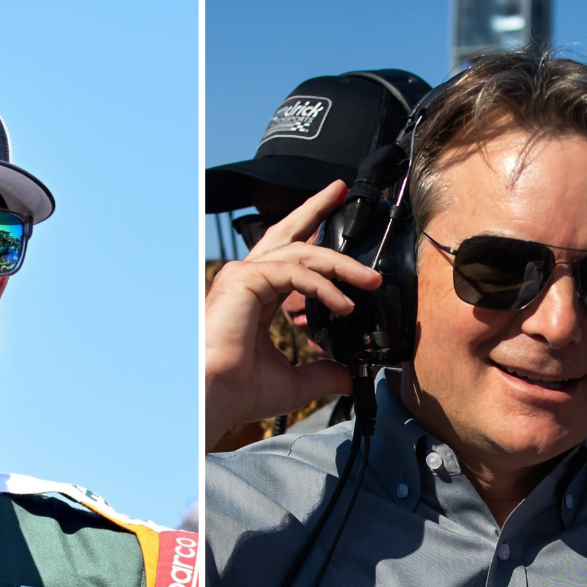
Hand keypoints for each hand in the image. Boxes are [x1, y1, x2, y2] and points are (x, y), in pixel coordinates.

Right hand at [205, 181, 380, 450]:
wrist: (216, 396)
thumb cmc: (238, 389)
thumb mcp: (293, 381)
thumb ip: (322, 373)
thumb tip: (349, 377)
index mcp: (256, 294)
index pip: (289, 256)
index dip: (314, 239)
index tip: (337, 229)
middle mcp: (248, 278)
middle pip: (288, 232)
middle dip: (316, 209)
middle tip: (342, 189)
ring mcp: (244, 275)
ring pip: (302, 252)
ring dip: (341, 264)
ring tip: (370, 280)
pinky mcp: (245, 279)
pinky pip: (295, 271)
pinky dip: (323, 286)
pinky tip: (344, 304)